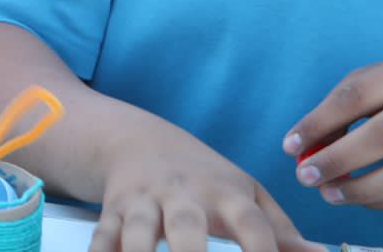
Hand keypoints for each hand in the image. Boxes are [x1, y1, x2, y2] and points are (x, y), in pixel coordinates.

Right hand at [94, 140, 318, 251]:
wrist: (138, 141)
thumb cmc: (204, 178)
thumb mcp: (246, 193)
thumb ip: (280, 230)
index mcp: (223, 192)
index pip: (250, 223)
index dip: (263, 251)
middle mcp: (182, 195)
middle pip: (186, 225)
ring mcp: (142, 202)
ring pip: (136, 231)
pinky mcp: (111, 211)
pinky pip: (102, 235)